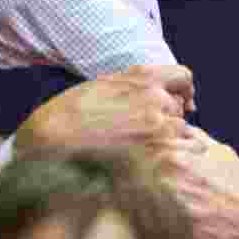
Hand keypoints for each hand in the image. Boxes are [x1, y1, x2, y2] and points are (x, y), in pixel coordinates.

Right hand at [14, 64, 192, 155]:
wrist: (54, 141)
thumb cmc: (70, 114)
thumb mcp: (103, 84)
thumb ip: (134, 84)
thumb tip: (157, 91)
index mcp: (142, 77)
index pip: (183, 77)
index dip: (183, 91)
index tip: (182, 103)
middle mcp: (155, 97)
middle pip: (180, 108)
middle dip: (168, 118)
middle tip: (144, 132)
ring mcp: (158, 126)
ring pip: (181, 131)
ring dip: (168, 139)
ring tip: (142, 149)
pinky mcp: (155, 153)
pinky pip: (182, 152)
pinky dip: (173, 156)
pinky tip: (154, 161)